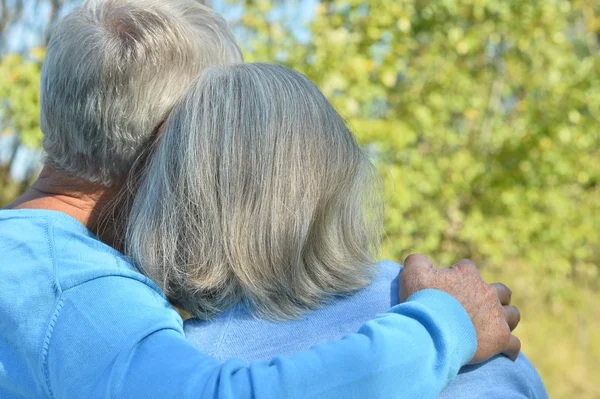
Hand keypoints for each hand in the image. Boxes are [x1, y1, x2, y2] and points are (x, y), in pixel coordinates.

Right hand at [399, 254, 520, 363]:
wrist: (432, 331)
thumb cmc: (422, 302)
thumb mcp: (412, 273)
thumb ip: (417, 261)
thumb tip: (423, 260)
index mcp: (467, 275)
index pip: (467, 268)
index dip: (458, 275)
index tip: (448, 286)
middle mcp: (487, 292)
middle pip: (501, 291)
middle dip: (494, 297)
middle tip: (480, 307)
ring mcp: (496, 316)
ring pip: (512, 315)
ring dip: (506, 319)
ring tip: (496, 326)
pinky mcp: (500, 339)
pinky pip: (513, 344)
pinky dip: (510, 349)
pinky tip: (505, 353)